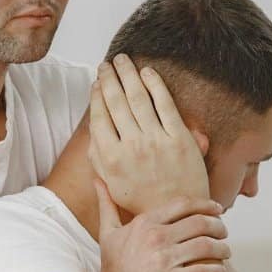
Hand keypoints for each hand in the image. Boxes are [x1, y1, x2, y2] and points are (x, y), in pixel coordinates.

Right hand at [89, 55, 208, 215]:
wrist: (176, 210)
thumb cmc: (141, 199)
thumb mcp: (110, 184)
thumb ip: (98, 158)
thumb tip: (92, 128)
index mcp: (111, 158)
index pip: (100, 116)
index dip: (97, 95)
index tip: (97, 81)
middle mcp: (132, 146)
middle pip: (117, 102)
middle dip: (110, 78)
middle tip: (107, 63)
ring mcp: (156, 141)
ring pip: (138, 98)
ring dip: (128, 74)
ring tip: (123, 60)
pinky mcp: (179, 138)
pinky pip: (165, 104)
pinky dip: (155, 85)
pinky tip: (148, 72)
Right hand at [95, 179, 230, 271]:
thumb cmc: (113, 268)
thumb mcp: (107, 234)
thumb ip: (107, 205)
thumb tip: (98, 180)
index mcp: (144, 224)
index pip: (184, 205)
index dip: (206, 205)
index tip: (218, 209)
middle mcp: (154, 239)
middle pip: (200, 224)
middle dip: (219, 226)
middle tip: (224, 232)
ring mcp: (161, 263)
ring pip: (205, 247)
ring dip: (222, 249)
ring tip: (226, 252)